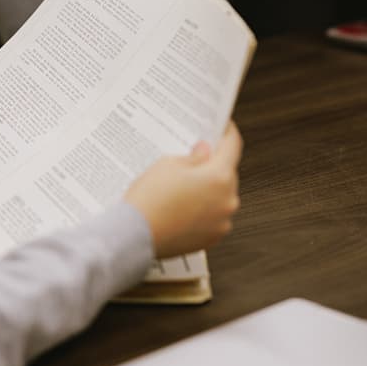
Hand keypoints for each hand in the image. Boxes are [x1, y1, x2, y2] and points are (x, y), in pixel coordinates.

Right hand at [125, 122, 242, 258]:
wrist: (134, 235)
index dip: (226, 132)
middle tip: (194, 158)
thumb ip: (194, 157)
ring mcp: (221, 222)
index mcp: (220, 177)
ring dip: (208, 190)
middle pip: (227, 174)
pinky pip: (212, 217)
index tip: (223, 127)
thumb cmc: (149, 200)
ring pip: (220, 197)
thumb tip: (205, 152)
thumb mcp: (168, 164)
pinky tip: (182, 206)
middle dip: (213, 165)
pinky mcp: (211, 238)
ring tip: (182, 187)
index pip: (232, 146)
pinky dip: (202, 210)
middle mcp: (227, 200)